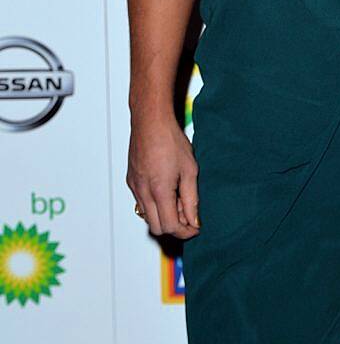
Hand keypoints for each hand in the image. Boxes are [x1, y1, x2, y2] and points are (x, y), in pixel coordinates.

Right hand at [127, 113, 199, 238]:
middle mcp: (143, 192)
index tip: (195, 227)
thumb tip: (194, 220)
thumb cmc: (171, 140)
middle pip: (156, 227)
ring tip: (178, 198)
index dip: (185, 231)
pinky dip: (154, 205)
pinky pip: (141, 203)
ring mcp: (134, 187)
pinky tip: (166, 190)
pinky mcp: (130, 181)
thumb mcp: (190, 169)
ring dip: (163, 216)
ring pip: (147, 217)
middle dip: (174, 226)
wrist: (150, 121)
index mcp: (159, 190)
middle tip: (188, 214)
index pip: (170, 226)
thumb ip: (192, 198)